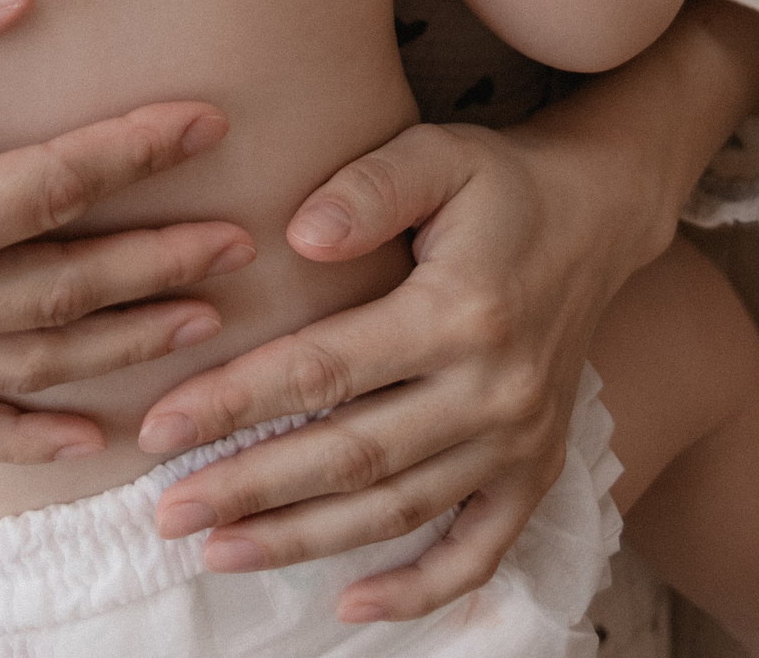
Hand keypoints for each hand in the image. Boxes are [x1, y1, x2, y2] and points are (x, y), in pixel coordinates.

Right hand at [0, 0, 256, 462]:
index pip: (43, 190)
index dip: (130, 153)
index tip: (205, 123)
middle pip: (53, 292)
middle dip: (155, 264)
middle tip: (244, 240)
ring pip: (22, 368)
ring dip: (118, 348)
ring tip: (207, 327)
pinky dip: (24, 436)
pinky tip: (88, 434)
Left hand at [123, 112, 647, 620]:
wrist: (598, 215)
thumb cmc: (499, 182)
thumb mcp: (439, 154)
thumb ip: (370, 188)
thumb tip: (301, 235)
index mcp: (461, 313)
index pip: (326, 370)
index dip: (238, 402)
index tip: (161, 428)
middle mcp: (495, 391)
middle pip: (352, 456)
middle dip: (251, 489)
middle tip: (167, 513)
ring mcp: (520, 443)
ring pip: (397, 511)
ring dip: (304, 541)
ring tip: (219, 552)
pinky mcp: (536, 472)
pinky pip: (478, 551)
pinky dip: (418, 590)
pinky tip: (349, 604)